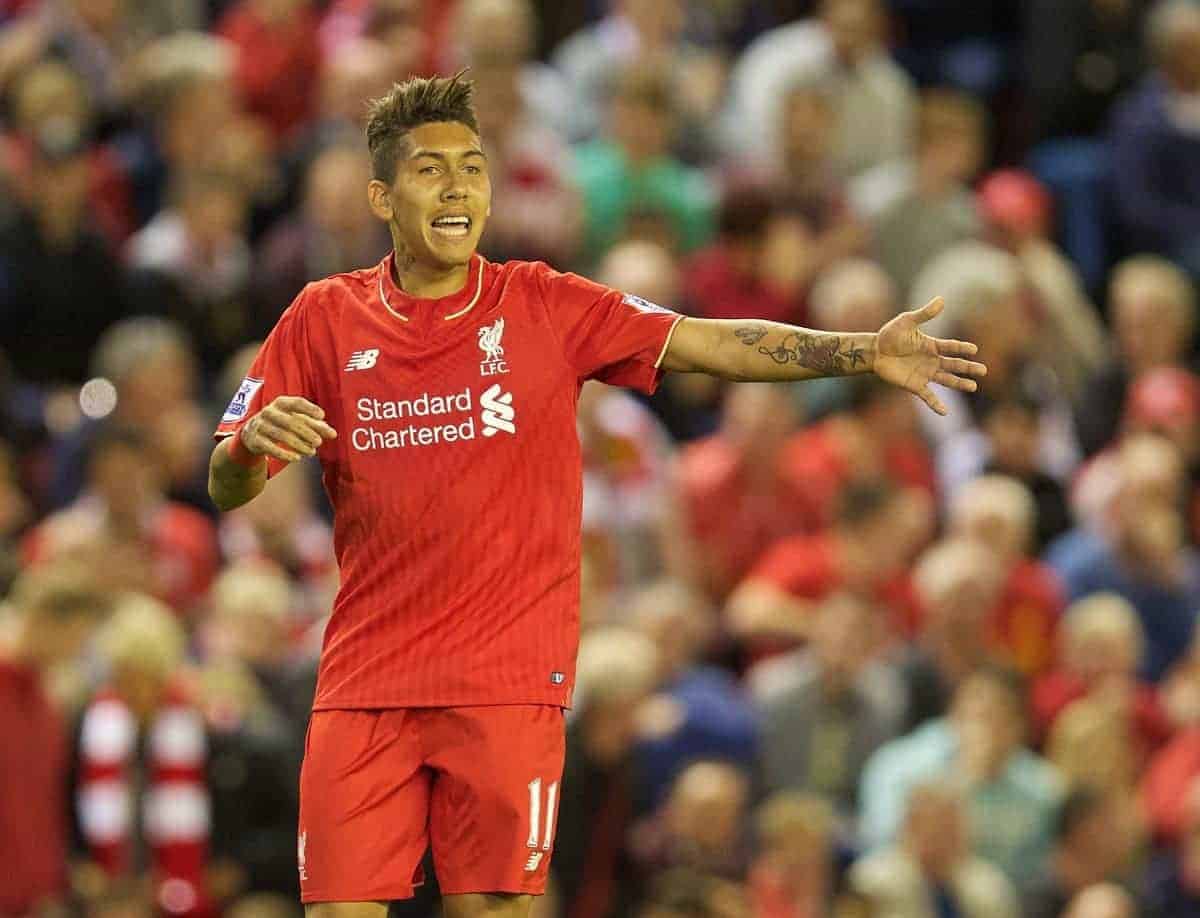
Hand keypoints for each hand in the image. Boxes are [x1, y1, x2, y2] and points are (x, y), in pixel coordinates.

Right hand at [241, 396, 336, 463]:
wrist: (251, 434)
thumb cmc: (281, 424)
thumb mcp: (297, 421)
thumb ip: (315, 426)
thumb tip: (333, 434)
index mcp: (281, 403)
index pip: (296, 402)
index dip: (309, 408)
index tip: (322, 415)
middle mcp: (269, 412)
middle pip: (290, 421)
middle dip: (306, 432)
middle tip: (319, 442)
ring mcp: (260, 425)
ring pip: (281, 435)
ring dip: (298, 444)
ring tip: (312, 452)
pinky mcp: (255, 440)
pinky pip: (270, 447)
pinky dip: (284, 453)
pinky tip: (297, 458)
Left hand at [873, 297, 986, 414]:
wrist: (875, 351)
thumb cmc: (890, 335)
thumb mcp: (906, 322)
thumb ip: (924, 314)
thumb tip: (941, 300)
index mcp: (932, 345)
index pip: (951, 347)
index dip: (962, 348)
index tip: (974, 350)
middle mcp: (932, 360)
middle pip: (954, 365)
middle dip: (968, 367)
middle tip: (984, 370)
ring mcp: (925, 374)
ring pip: (946, 380)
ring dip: (959, 383)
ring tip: (973, 387)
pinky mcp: (915, 385)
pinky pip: (928, 396)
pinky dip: (936, 404)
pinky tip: (945, 412)